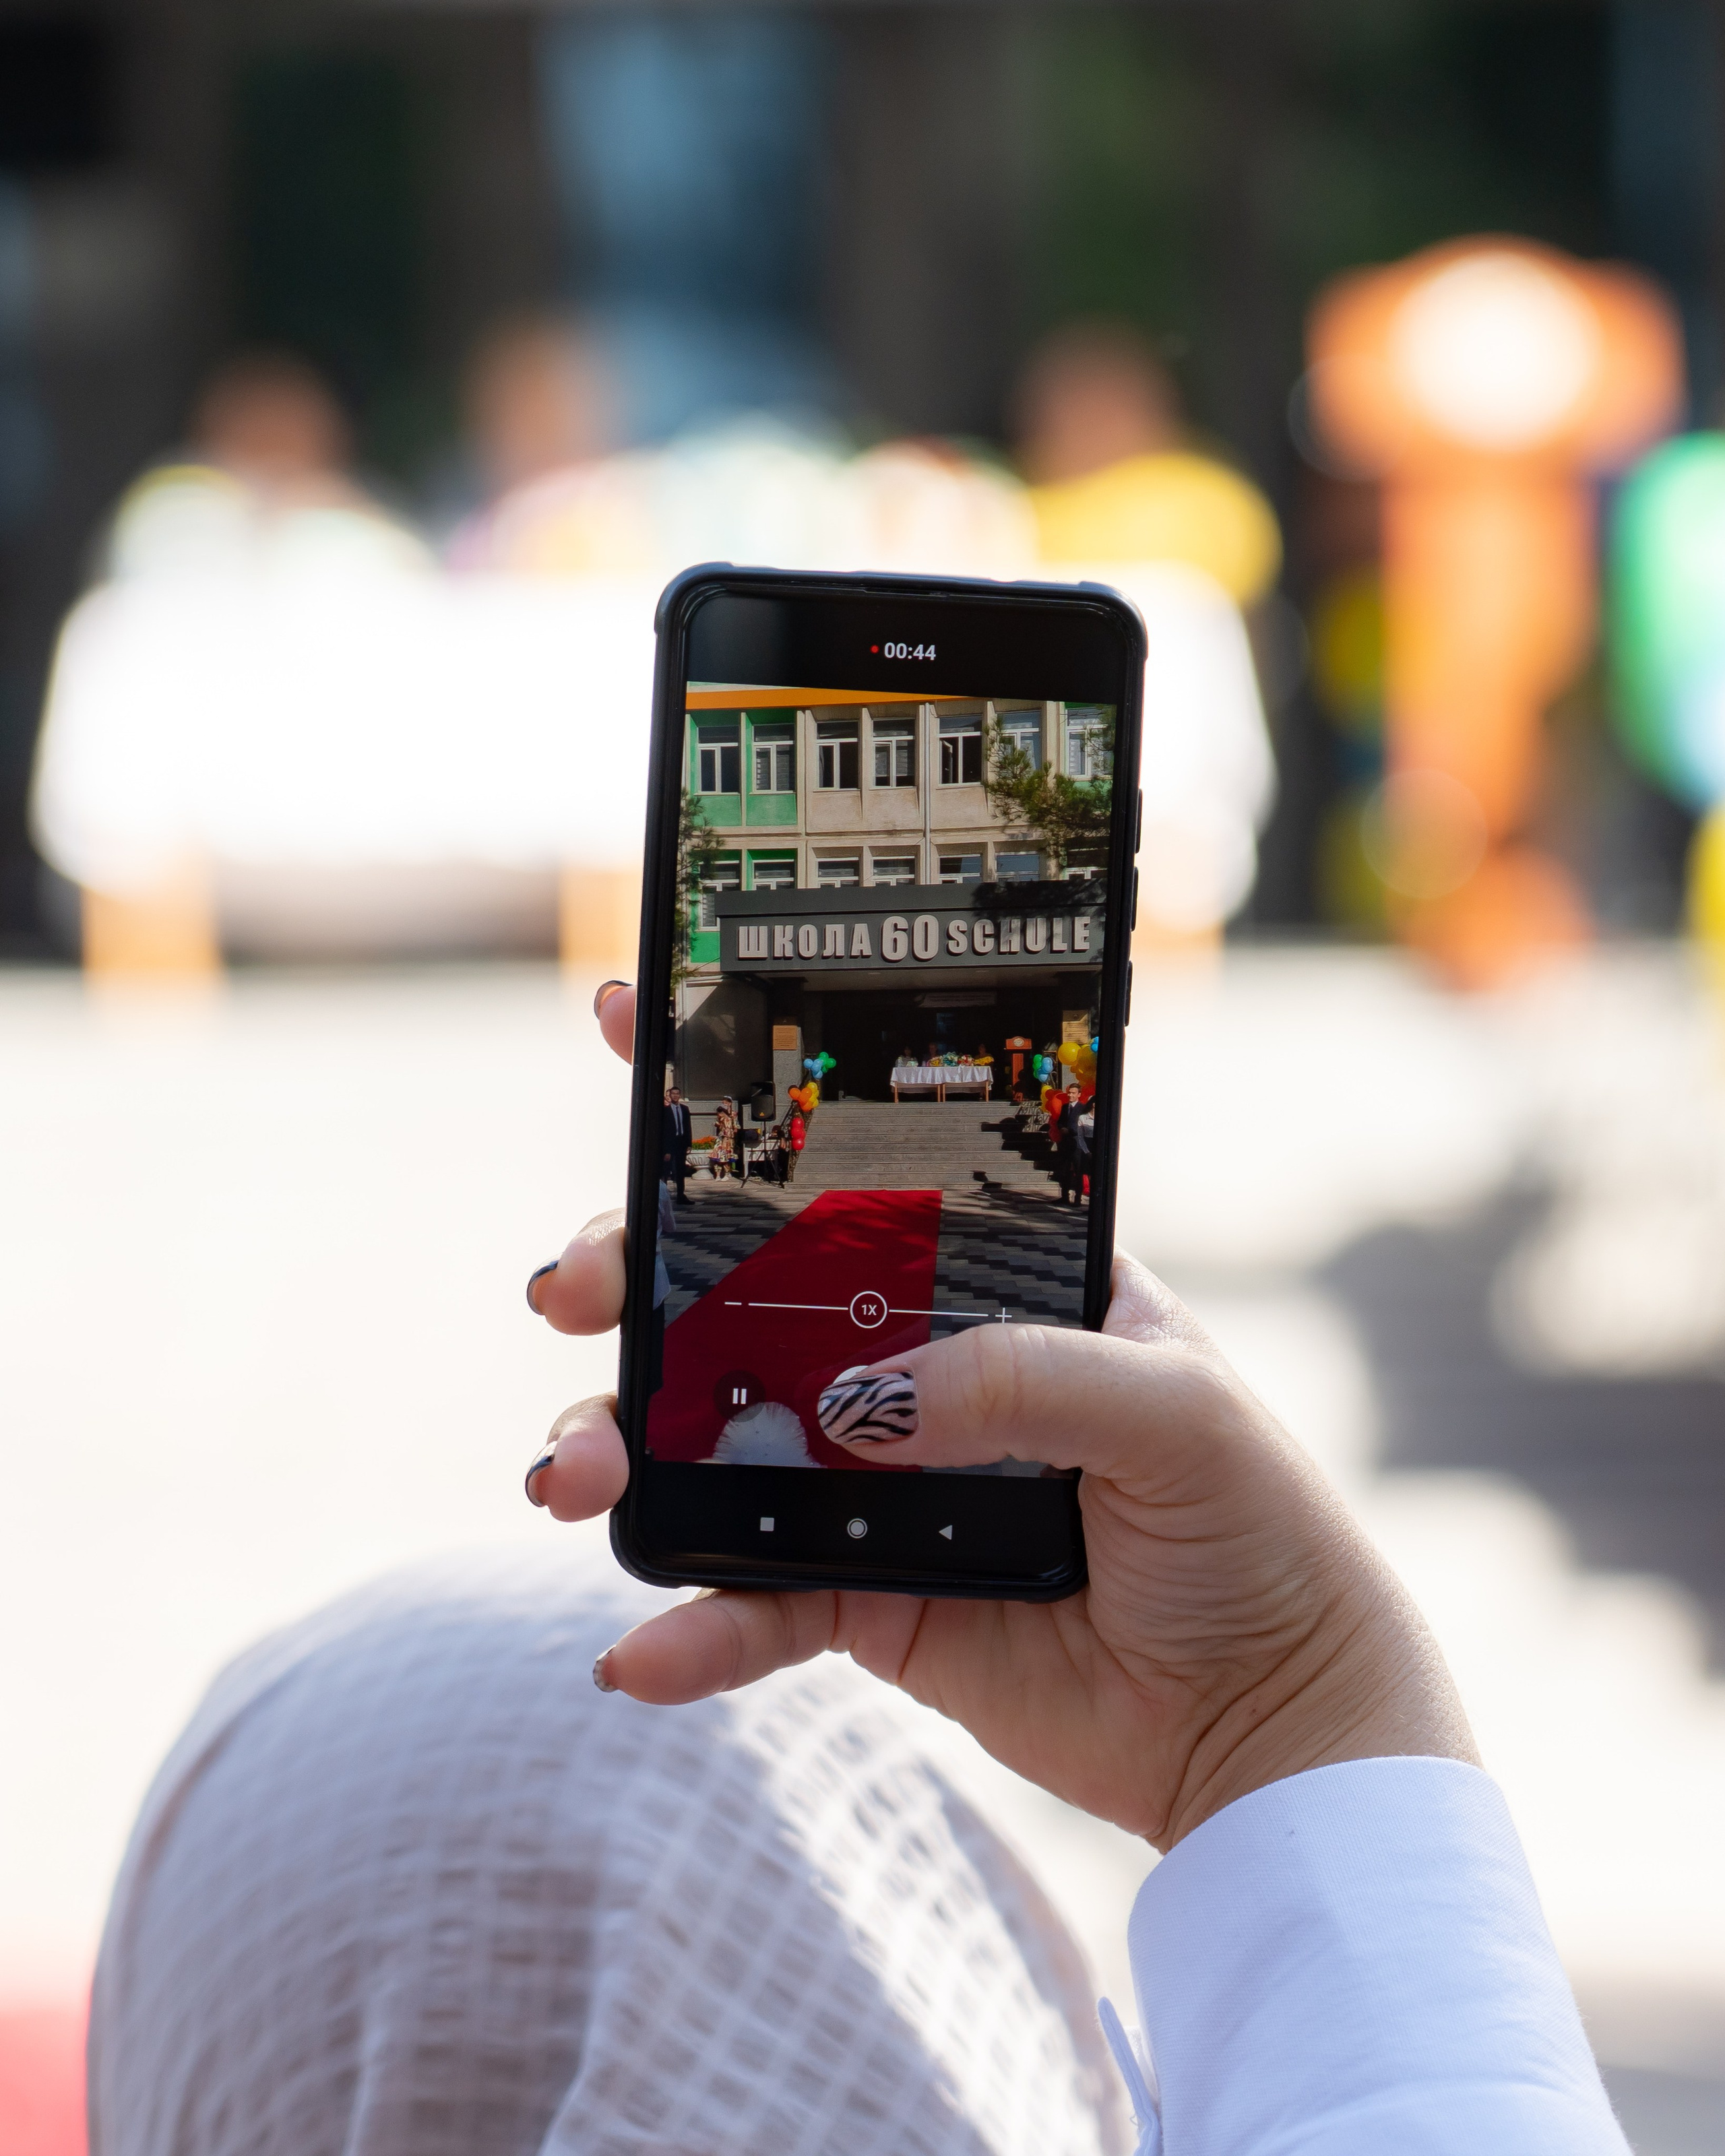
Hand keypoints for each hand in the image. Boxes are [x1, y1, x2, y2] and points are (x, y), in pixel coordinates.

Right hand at [529, 982, 1476, 1848]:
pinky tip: (641, 1652)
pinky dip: (691, 1624)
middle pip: (735, 1293)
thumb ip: (1023, 1378)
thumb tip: (856, 1407)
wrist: (1269, 1720)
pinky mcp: (862, 1597)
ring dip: (616, 1445)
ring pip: (708, 1440)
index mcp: (991, 1277)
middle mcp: (912, 1362)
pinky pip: (751, 1600)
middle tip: (569, 1288)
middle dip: (629, 1273)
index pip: (854, 1162)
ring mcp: (874, 1479)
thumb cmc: (1253, 1528)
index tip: (636, 1018)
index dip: (741, 1092)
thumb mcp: (1175, 1409)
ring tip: (571, 1479)